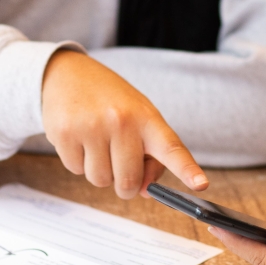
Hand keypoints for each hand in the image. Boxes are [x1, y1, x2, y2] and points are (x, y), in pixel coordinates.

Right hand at [41, 50, 207, 198]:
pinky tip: (79, 137)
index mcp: (147, 117)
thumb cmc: (110, 102)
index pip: (171, 148)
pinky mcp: (65, 133)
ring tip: (96, 142)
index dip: (187, 169)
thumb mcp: (138, 117)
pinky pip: (75, 170)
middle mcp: (121, 121)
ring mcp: (92, 127)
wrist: (68, 73)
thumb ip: (149, 155)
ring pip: (99, 180)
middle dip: (124, 184)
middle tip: (119, 165)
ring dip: (99, 171)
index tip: (201, 184)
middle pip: (128, 181)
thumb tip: (142, 191)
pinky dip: (77, 161)